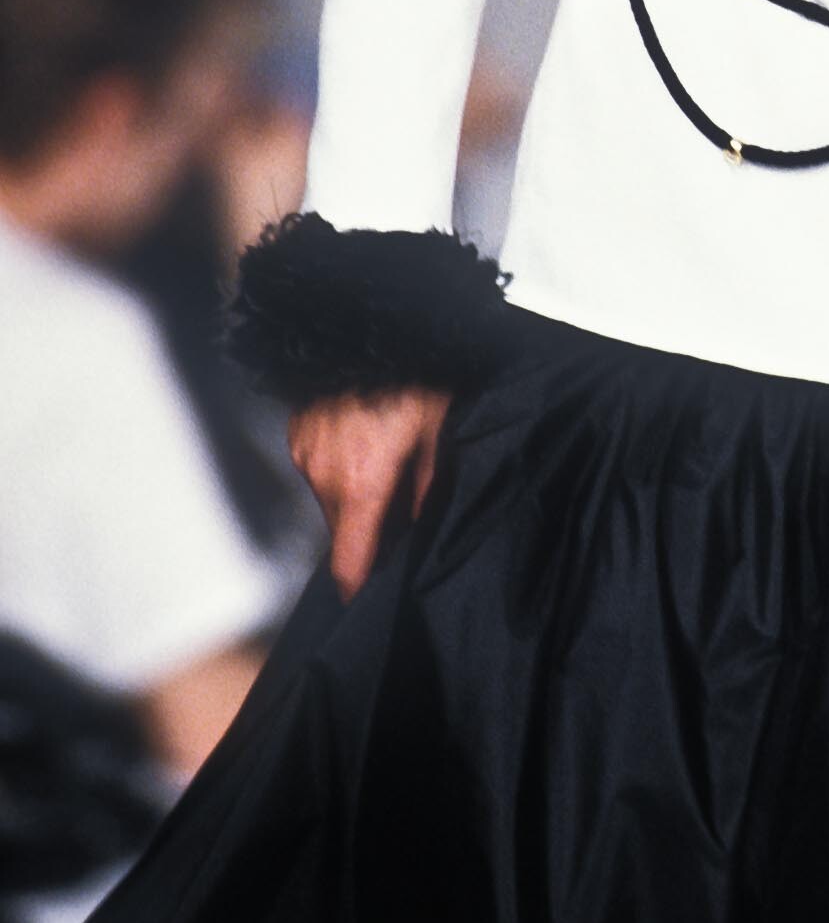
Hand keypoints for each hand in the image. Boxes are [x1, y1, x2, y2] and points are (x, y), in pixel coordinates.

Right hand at [287, 386, 455, 600]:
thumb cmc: (411, 374)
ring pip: (326, 497)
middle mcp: (323, 474)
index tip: (359, 597)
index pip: (347, 560)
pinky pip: (315, 465)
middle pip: (339, 529)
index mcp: (360, 484)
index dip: (355, 583)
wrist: (372, 325)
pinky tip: (361, 439)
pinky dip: (335, 465)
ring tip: (382, 462)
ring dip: (350, 494)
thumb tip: (419, 521)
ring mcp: (304, 451)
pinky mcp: (296, 430)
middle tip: (395, 511)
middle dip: (364, 530)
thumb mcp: (438, 433)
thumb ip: (428, 488)